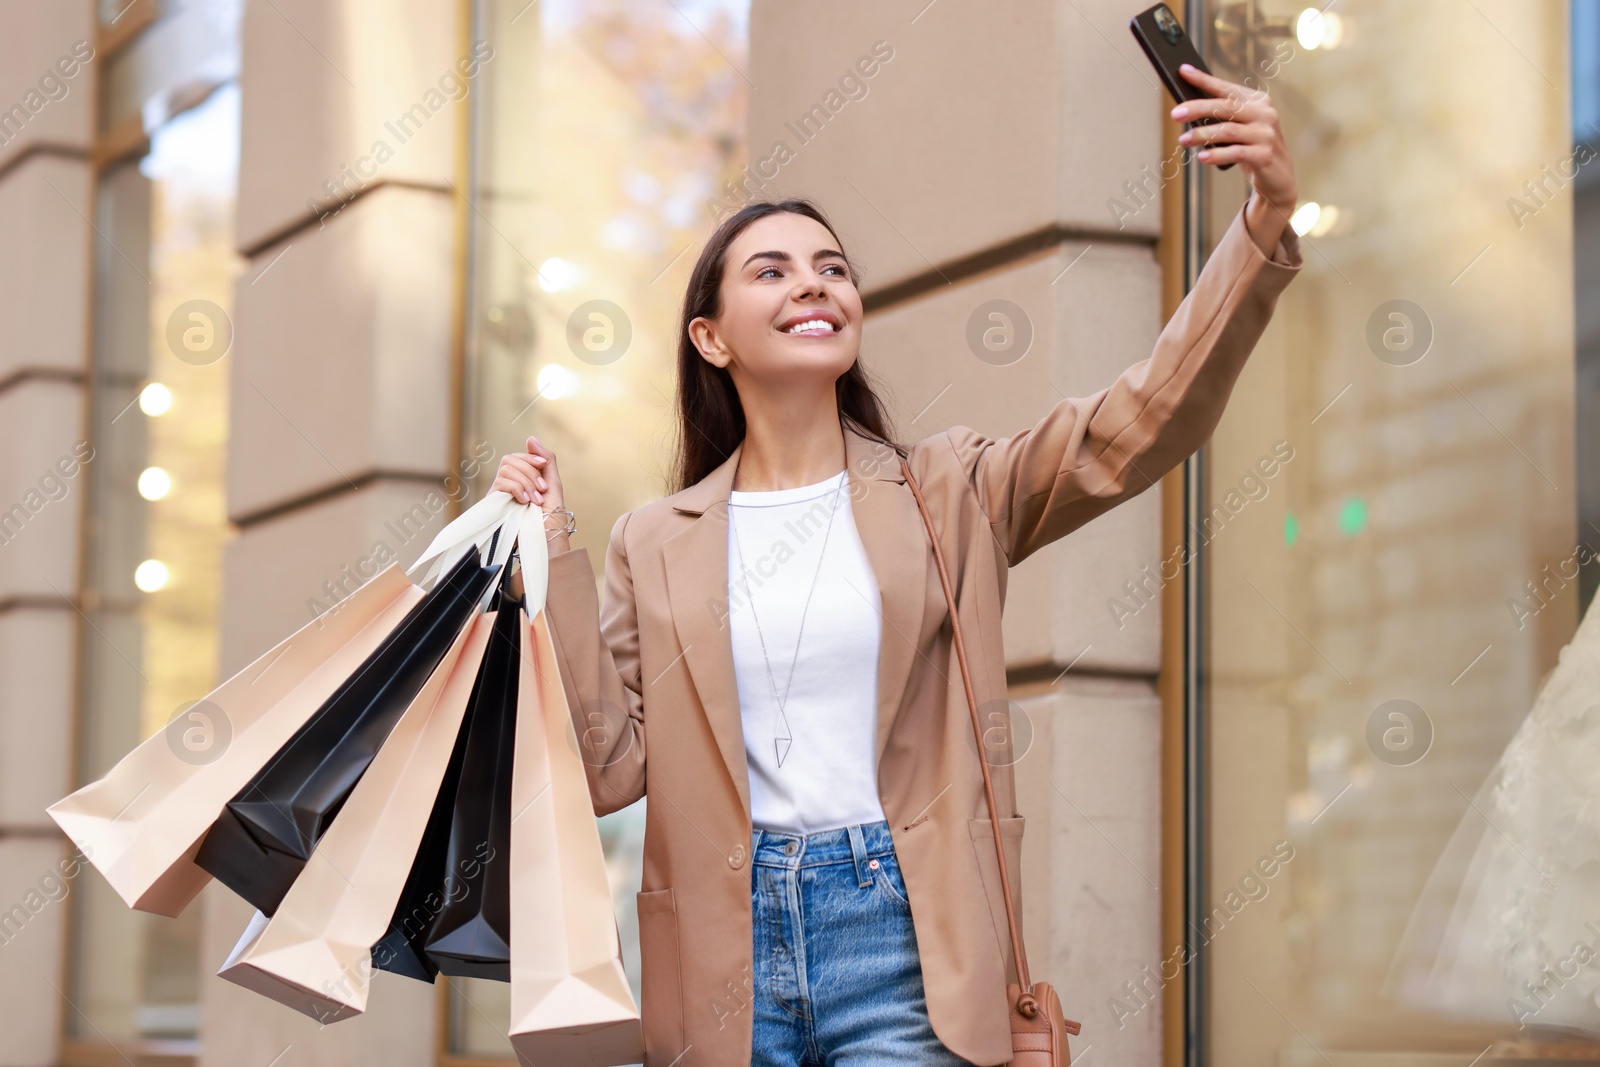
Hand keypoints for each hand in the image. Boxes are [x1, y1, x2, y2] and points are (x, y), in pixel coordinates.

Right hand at [492, 435, 564, 511]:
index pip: (517, 456)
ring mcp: (499, 492)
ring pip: (506, 469)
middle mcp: (507, 483)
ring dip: (526, 483)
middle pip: (509, 459)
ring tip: (536, 500)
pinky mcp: (492, 502)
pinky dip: (517, 489)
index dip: (530, 457)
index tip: (543, 464)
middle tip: (542, 489)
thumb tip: (530, 438)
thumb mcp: (552, 482)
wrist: (546, 535)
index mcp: (520, 478)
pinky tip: (525, 501)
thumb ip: (545, 459)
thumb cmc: (551, 512)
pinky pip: (501, 482)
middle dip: (530, 472)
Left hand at [1172, 63, 1297, 238]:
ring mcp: (1266, 134)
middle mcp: (1264, 113)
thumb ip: (1222, 118)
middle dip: (1198, 108)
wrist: (1278, 178)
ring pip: (1228, 130)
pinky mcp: (1265, 155)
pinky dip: (1217, 155)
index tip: (1183, 71)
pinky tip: (1202, 157)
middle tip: (1175, 114)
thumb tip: (1187, 110)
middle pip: (1226, 107)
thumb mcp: (1239, 129)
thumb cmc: (1251, 149)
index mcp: (1258, 101)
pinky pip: (1236, 153)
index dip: (1204, 79)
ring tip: (1183, 140)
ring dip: (1202, 134)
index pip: (1226, 88)